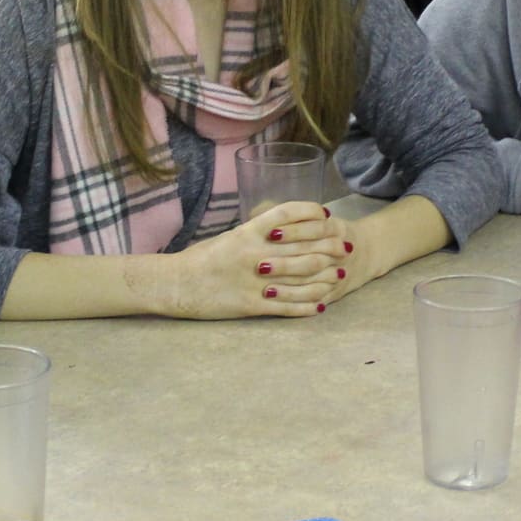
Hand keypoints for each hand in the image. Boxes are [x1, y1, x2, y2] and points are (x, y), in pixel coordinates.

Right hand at [161, 204, 351, 318]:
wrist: (175, 285)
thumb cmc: (198, 260)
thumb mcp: (227, 239)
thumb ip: (253, 235)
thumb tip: (277, 232)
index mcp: (248, 233)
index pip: (286, 215)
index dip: (310, 213)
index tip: (326, 215)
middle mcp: (255, 254)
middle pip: (303, 247)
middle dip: (329, 247)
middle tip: (346, 247)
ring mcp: (255, 281)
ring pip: (301, 279)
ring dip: (324, 278)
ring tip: (339, 276)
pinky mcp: (251, 305)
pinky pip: (285, 307)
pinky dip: (305, 307)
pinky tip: (320, 306)